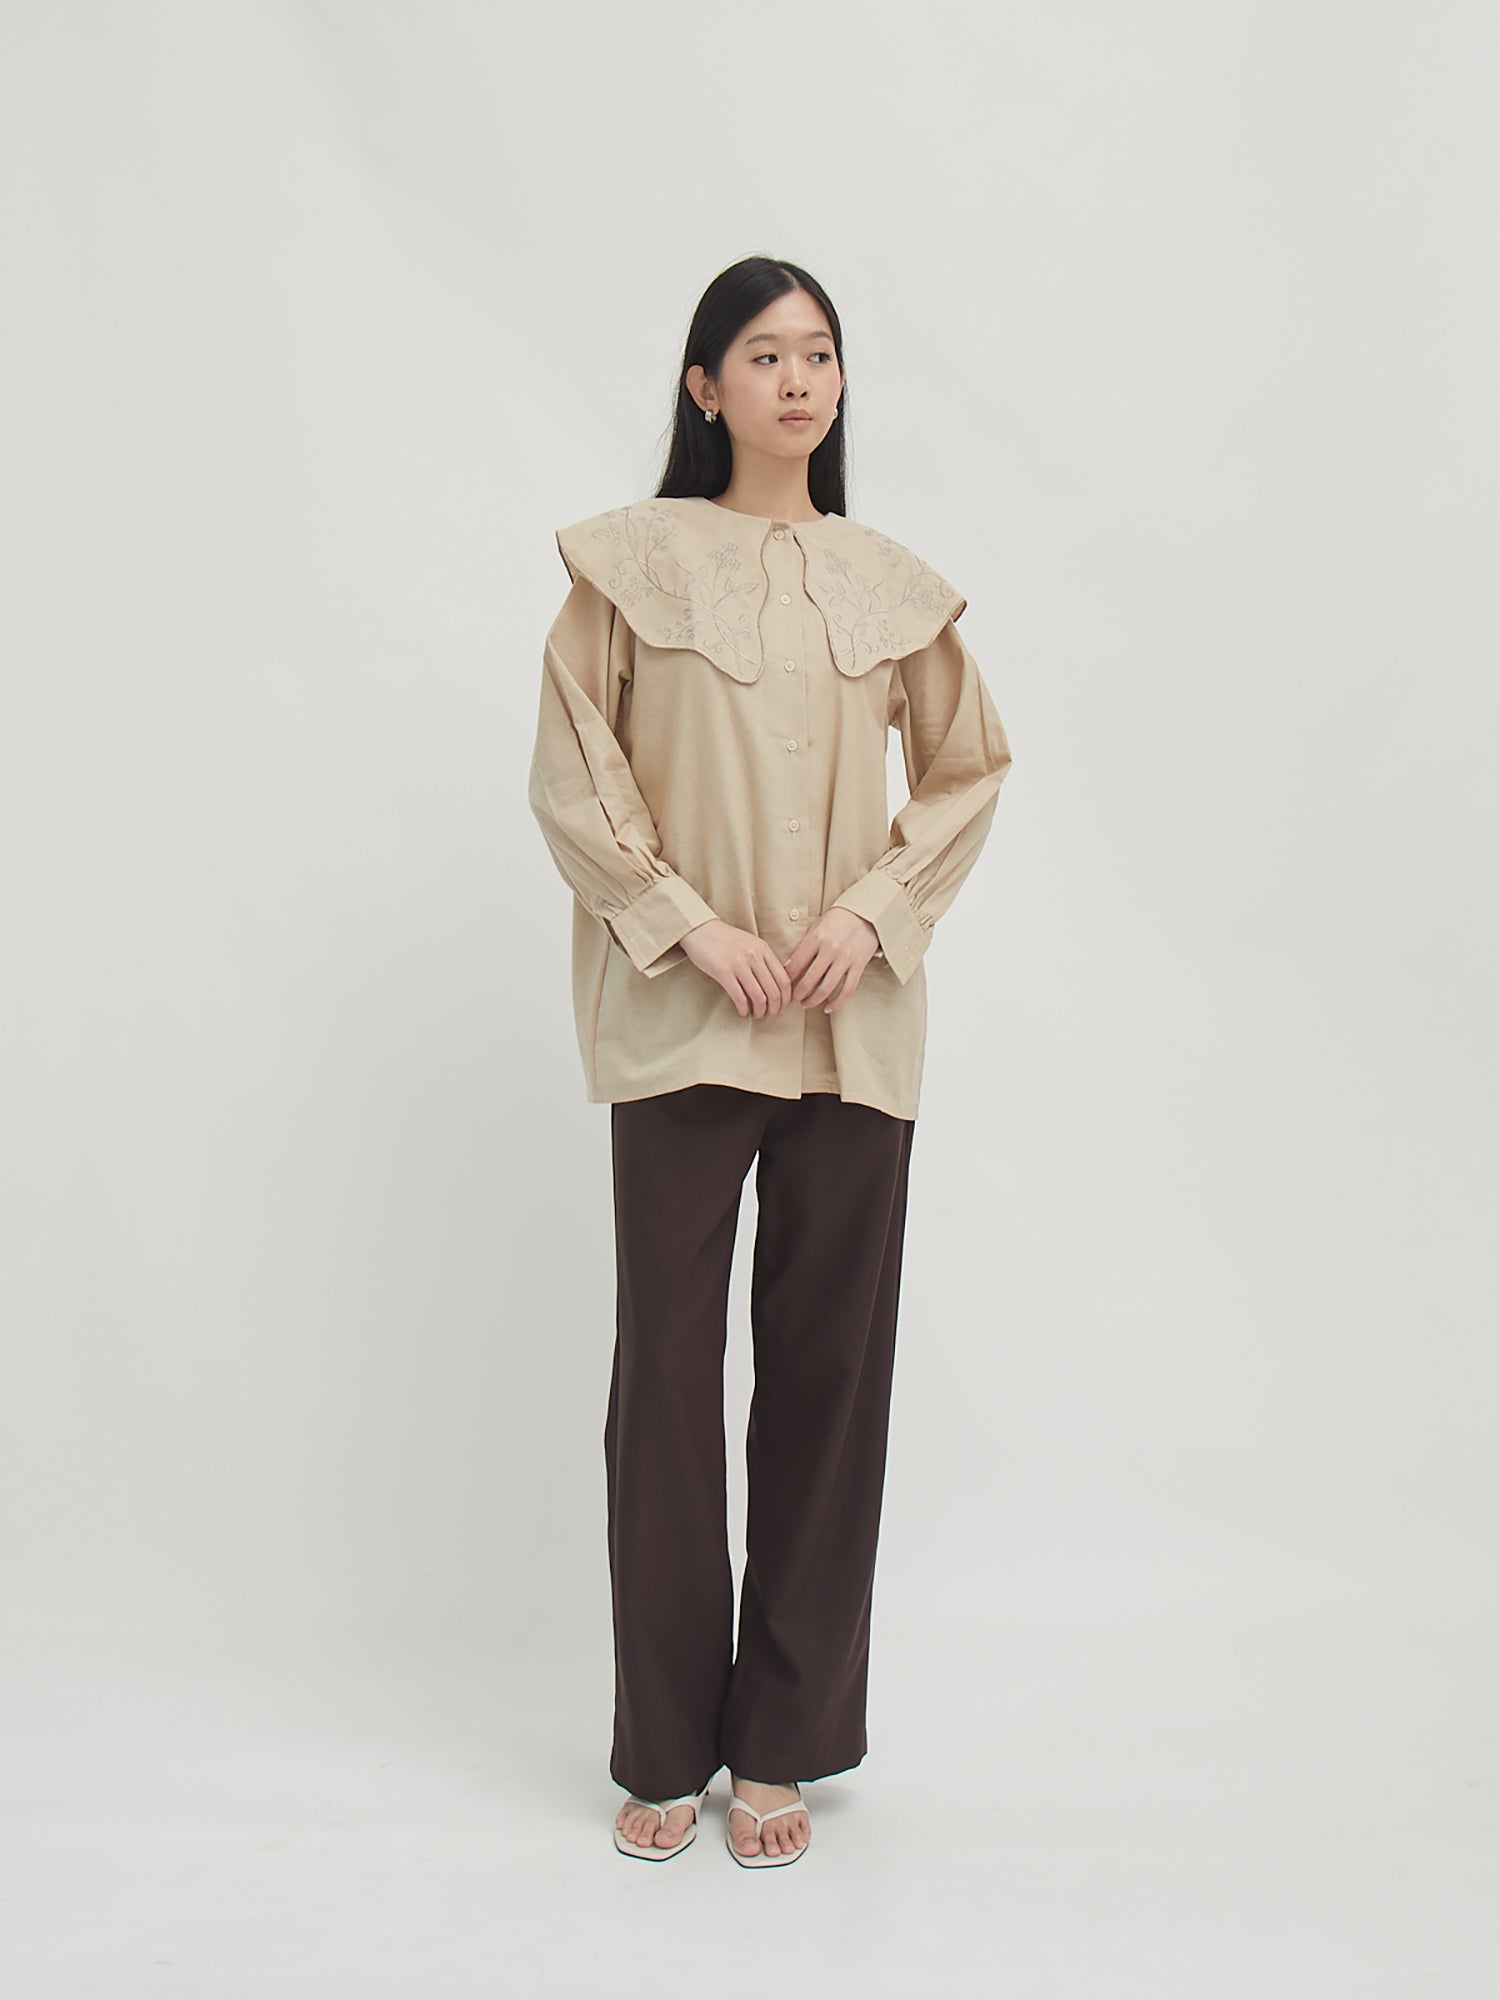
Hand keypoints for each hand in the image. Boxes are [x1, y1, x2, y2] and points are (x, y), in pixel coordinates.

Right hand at [680, 920, 794, 1018]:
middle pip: (774, 991)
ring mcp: (739, 963)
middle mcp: (754, 955)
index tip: (782, 1007)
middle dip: (774, 1009)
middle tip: (770, 1015)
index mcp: (763, 949)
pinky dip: (744, 1010)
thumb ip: (764, 959)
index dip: (786, 998)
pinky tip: (743, 1012)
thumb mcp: (751, 943)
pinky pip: (739, 997)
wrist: (700, 929)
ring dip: (760, 1011)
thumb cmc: (725, 939)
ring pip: (759, 997)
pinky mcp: (723, 971)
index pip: (784, 979)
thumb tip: (778, 982)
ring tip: (757, 1015)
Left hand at [781, 908, 880, 1015]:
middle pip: (808, 980)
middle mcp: (830, 949)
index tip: (783, 986)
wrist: (865, 914)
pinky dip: (837, 1003)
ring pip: (826, 988)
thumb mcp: (816, 927)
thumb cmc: (837, 920)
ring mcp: (845, 959)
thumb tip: (787, 968)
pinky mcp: (859, 965)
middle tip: (793, 999)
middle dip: (797, 994)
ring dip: (813, 1000)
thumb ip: (803, 947)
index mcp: (816, 938)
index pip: (795, 965)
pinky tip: (828, 1008)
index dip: (786, 979)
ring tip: (806, 1004)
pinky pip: (847, 989)